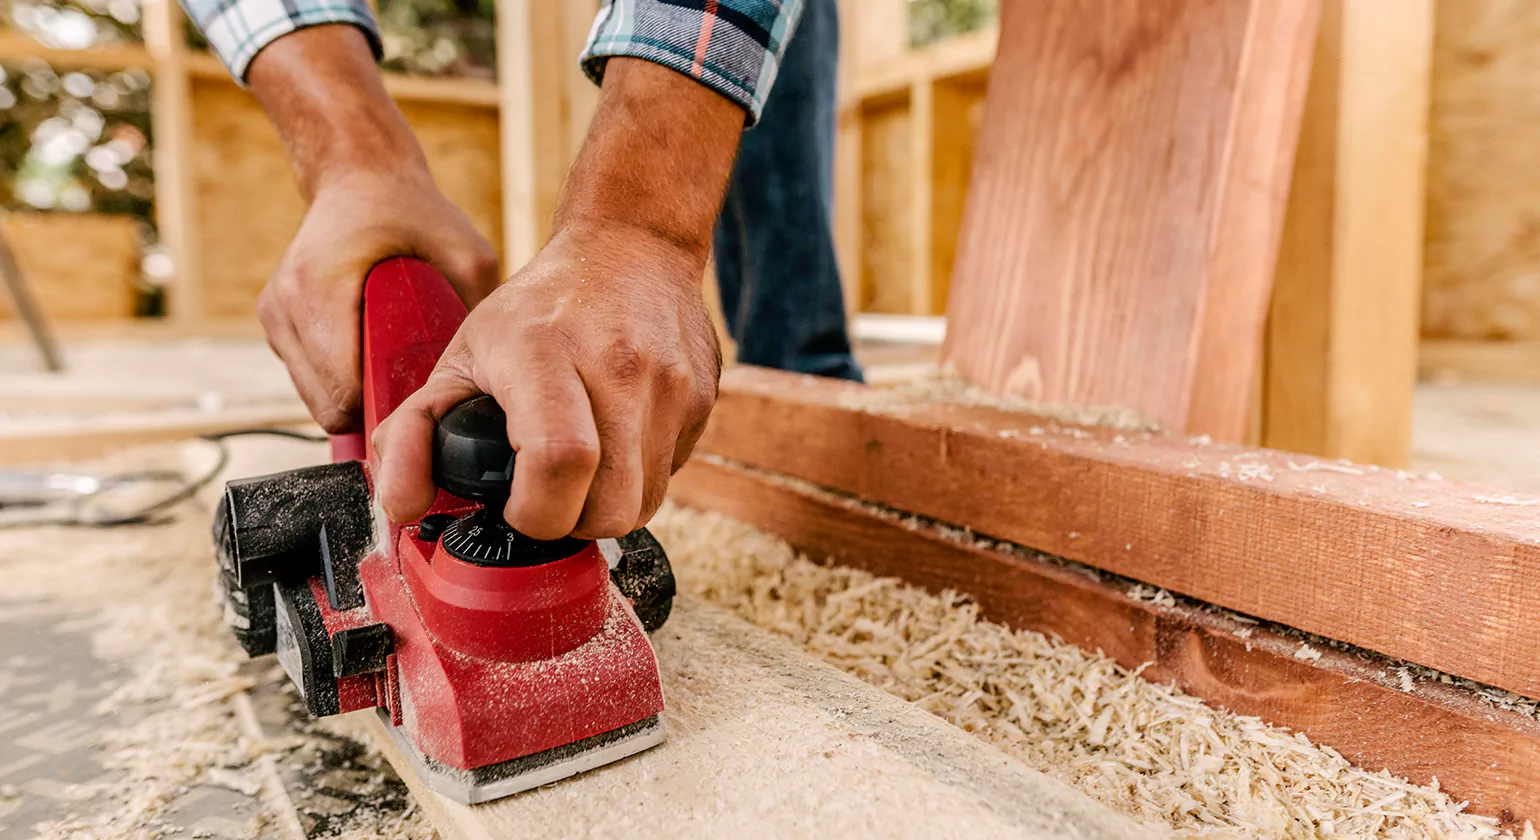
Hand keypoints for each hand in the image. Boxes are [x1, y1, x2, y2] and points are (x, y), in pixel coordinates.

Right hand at [244, 24, 498, 431]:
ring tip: (396, 365)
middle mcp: (284, 307)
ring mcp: (274, 316)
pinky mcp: (275, 322)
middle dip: (372, 407)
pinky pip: (309, 377)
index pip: (343, 393)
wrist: (358, 175)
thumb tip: (494, 369)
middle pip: (327, 405)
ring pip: (315, 397)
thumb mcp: (466, 252)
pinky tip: (372, 350)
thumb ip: (476, 307)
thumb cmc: (411, 210)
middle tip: (416, 389)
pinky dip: (341, 376)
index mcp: (319, 291)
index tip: (420, 405)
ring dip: (356, 392)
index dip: (384, 410)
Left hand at [372, 223, 720, 539]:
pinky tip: (616, 438)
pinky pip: (670, 474)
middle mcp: (618, 365)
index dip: (537, 512)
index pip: (559, 461)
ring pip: (645, 504)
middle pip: (611, 507)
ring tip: (581, 467)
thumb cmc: (539, 308)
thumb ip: (413, 433)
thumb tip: (400, 504)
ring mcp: (671, 383)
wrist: (632, 245)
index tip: (517, 508)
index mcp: (544, 351)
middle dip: (574, 523)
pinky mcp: (703, 398)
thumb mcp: (460, 355)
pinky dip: (638, 475)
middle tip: (548, 495)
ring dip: (607, 505)